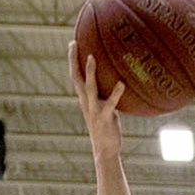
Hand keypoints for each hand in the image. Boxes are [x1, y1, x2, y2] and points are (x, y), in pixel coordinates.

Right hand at [68, 42, 123, 159]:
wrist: (105, 150)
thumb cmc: (107, 129)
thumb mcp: (105, 109)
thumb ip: (106, 96)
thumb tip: (117, 82)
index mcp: (84, 100)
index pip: (76, 77)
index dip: (73, 61)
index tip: (73, 43)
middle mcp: (86, 103)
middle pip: (76, 78)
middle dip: (73, 60)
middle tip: (74, 43)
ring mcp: (94, 110)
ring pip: (89, 88)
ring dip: (90, 72)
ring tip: (92, 57)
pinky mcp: (104, 118)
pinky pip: (110, 103)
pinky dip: (116, 93)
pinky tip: (122, 83)